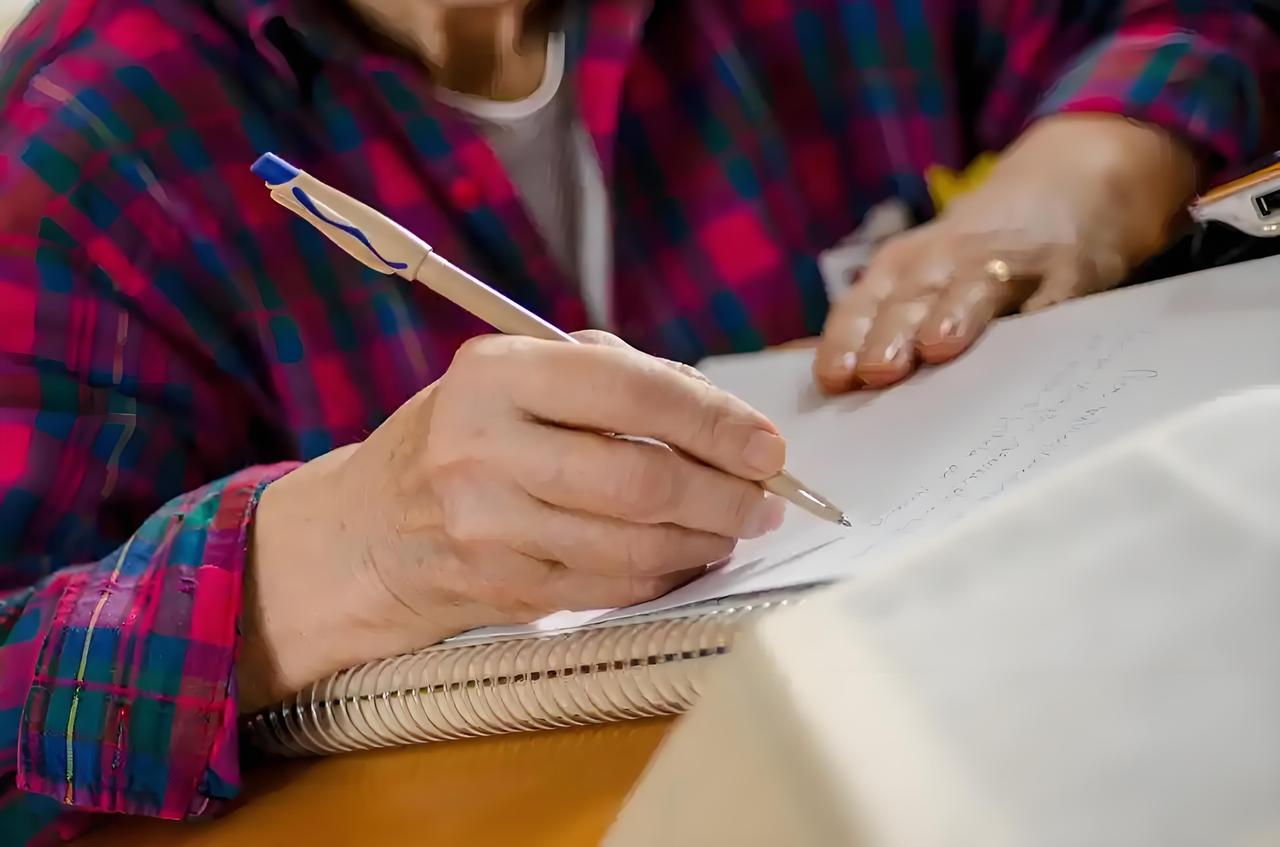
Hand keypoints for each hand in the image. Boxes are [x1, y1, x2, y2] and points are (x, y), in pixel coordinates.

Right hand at [238, 332, 786, 709]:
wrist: (368, 532)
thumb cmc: (463, 437)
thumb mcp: (515, 378)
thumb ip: (613, 378)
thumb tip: (724, 420)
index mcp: (494, 376)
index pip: (629, 392)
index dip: (713, 421)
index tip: (767, 445)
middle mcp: (483, 449)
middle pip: (641, 482)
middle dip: (726, 496)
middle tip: (766, 500)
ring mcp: (488, 528)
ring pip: (635, 545)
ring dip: (707, 541)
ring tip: (735, 527)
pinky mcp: (502, 588)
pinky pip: (613, 586)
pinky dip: (665, 574)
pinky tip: (684, 556)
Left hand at [814, 115, 1196, 391]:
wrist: (1067, 184)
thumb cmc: (972, 258)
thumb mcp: (919, 279)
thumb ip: (878, 326)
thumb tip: (829, 385)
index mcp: (903, 270)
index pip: (862, 307)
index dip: (845, 342)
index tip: (833, 380)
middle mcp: (946, 263)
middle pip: (911, 300)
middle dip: (890, 336)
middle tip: (876, 372)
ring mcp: (1008, 263)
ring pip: (973, 290)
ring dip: (953, 315)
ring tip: (938, 345)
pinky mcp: (1067, 271)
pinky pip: (1054, 296)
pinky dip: (1042, 316)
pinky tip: (1033, 342)